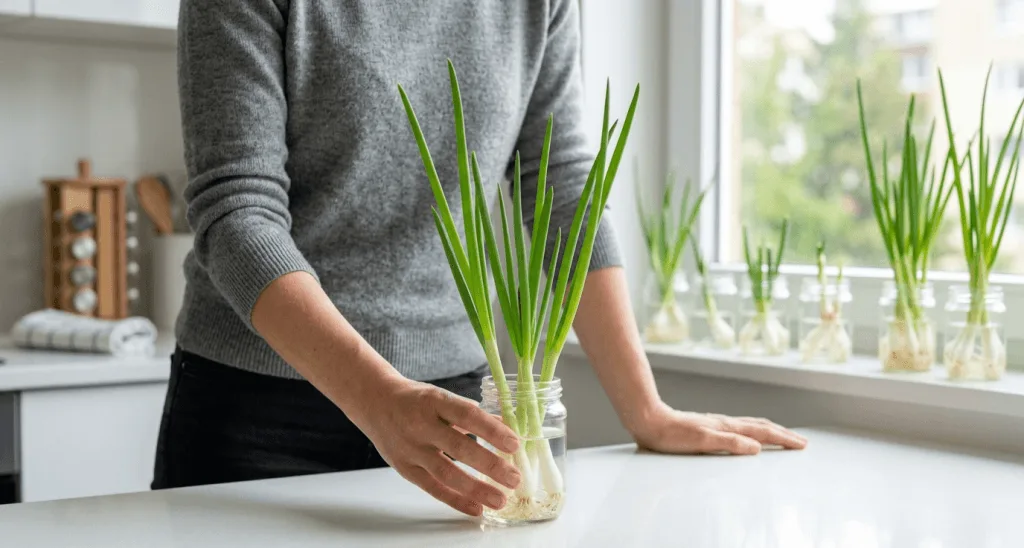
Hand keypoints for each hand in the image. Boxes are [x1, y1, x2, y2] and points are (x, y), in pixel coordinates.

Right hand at [348, 377, 522, 516]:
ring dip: (476, 488)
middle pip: (458, 447)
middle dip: (489, 464)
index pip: (467, 415)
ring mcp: (411, 449)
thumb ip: (472, 415)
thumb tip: (507, 430)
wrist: (376, 403)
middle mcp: (421, 425)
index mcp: (434, 401)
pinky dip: (455, 500)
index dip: (491, 430)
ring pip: (446, 472)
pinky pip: (432, 488)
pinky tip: (476, 508)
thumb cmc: (417, 400)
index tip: (514, 444)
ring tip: (500, 499)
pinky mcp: (404, 468)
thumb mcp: (443, 398)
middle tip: (514, 478)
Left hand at [630, 402, 807, 454]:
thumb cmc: (672, 435)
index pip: (762, 432)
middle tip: (801, 441)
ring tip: (782, 436)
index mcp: (727, 427)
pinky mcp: (708, 427)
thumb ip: (729, 443)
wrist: (650, 422)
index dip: (783, 439)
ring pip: (751, 425)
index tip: (801, 445)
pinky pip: (739, 429)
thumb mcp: (701, 441)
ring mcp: (717, 424)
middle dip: (783, 434)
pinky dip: (753, 432)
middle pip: (761, 426)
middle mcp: (725, 423)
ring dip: (770, 431)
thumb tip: (756, 447)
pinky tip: (747, 436)